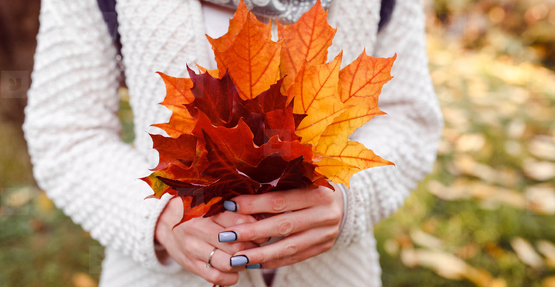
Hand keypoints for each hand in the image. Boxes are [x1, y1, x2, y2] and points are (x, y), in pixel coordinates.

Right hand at [155, 197, 259, 285]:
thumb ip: (234, 208)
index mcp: (206, 209)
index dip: (256, 228)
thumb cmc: (196, 210)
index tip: (262, 230)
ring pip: (228, 263)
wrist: (166, 221)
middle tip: (258, 245)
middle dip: (252, 247)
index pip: (239, 222)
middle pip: (236, 245)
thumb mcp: (212, 202)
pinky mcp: (191, 264)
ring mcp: (193, 248)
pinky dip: (231, 277)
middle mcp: (198, 229)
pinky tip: (235, 271)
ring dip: (243, 263)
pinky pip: (216, 277)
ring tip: (246, 257)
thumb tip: (261, 218)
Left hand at [218, 184, 343, 268]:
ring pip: (289, 247)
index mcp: (317, 190)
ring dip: (260, 254)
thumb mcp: (300, 178)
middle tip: (226, 235)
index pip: (279, 200)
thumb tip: (238, 194)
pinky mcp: (325, 246)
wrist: (344, 200)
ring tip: (237, 258)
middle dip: (251, 232)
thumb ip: (276, 185)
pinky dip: (274, 261)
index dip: (252, 204)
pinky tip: (255, 263)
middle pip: (282, 225)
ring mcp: (326, 232)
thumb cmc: (312, 184)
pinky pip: (296, 257)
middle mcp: (324, 212)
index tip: (228, 205)